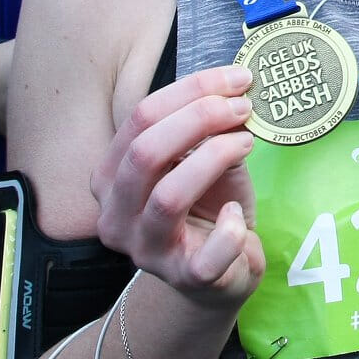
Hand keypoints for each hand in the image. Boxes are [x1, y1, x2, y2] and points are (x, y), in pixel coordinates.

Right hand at [91, 65, 262, 310]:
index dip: (191, 90)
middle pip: (146, 152)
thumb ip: (209, 129)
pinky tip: (238, 214)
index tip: (236, 79)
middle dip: (200, 118)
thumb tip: (234, 91)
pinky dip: (231, 228)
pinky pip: (208, 253)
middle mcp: (116, 215)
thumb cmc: (205, 207)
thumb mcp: (203, 159)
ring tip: (247, 143)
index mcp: (112, 176)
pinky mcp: (184, 279)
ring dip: (214, 158)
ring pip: (168, 196)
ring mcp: (146, 251)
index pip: (140, 118)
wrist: (218, 274)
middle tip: (242, 108)